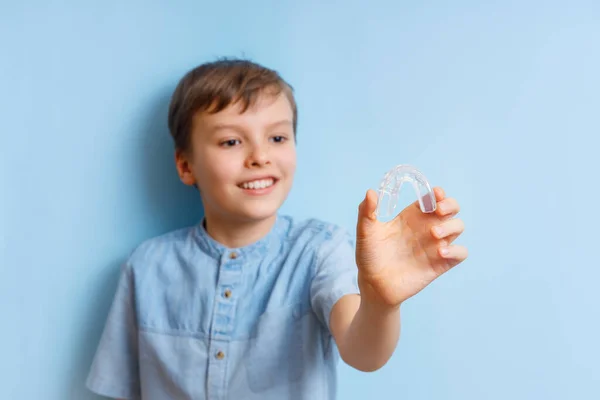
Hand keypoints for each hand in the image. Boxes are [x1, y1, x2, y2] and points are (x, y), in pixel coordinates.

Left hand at [355, 187, 467, 308]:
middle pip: (451, 209)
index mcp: (411, 216)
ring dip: (451, 226)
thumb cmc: (369, 256)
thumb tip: (371, 192)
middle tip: (438, 210)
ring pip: (458, 227)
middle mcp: (426, 228)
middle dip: (450, 205)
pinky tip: (440, 252)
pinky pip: (460, 253)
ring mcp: (434, 245)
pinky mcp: (440, 264)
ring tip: (434, 234)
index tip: (434, 194)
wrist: (373, 285)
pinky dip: (456, 250)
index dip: (437, 193)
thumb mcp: (365, 231)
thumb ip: (366, 211)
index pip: (433, 198)